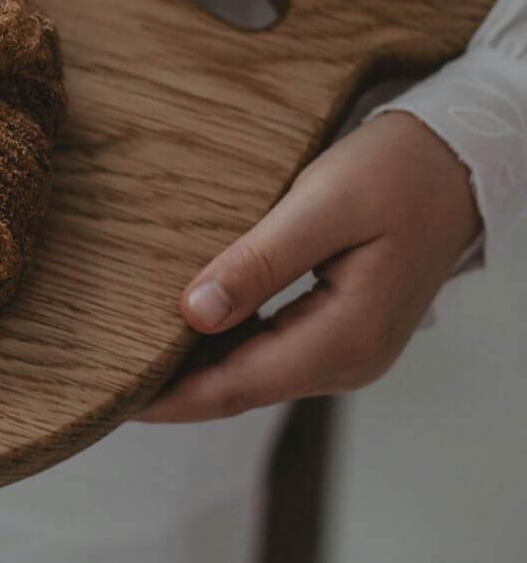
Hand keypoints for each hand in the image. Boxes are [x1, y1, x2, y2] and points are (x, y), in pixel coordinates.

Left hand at [137, 111, 480, 422]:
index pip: (236, 386)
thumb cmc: (394, 173)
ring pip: (255, 372)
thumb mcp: (321, 206)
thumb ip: (258, 263)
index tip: (114, 401)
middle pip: (242, 387)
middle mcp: (348, 358)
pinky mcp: (342, 327)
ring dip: (197, 370)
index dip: (171, 399)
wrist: (457, 162)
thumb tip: (194, 315)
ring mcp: (348, 348)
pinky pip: (272, 350)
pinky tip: (189, 330)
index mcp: (344, 337)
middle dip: (174, 391)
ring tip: (132, 357)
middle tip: (106, 380)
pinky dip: (226, 347)